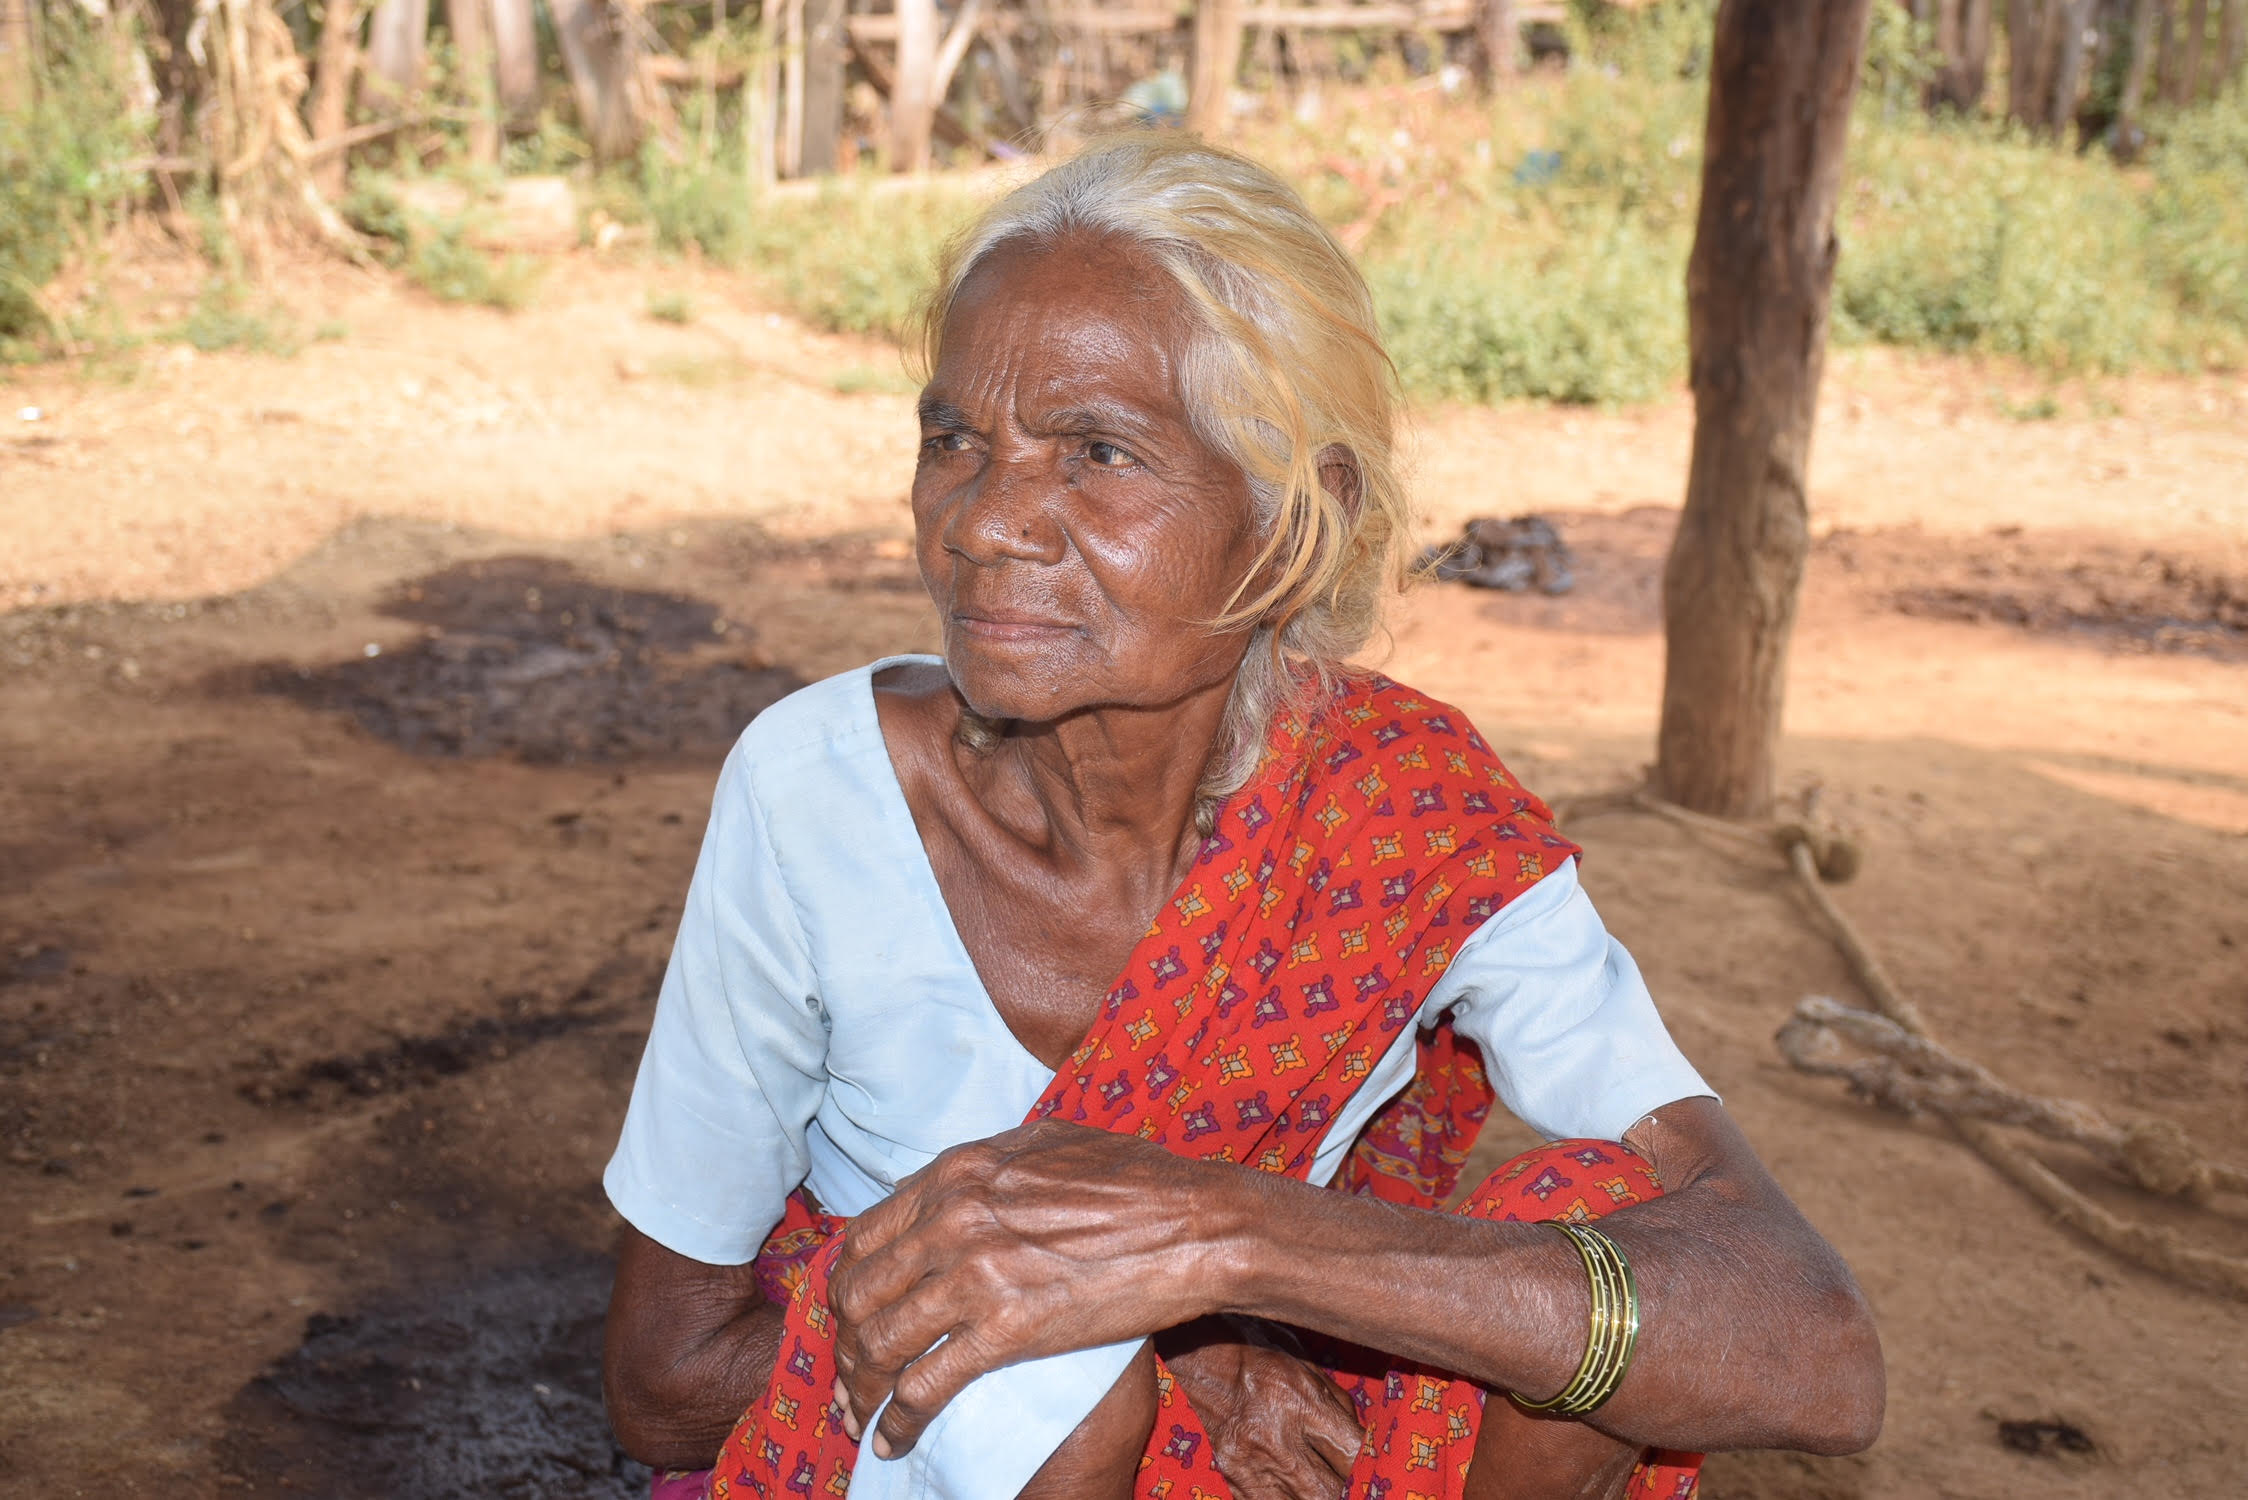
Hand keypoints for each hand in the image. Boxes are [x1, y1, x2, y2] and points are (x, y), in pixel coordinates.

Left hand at [827, 1119, 1229, 1458]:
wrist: (1197, 1222)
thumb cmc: (1137, 1178)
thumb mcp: (1046, 1143)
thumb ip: (984, 1164)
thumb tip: (939, 1184)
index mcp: (957, 1172)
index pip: (865, 1236)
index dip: (849, 1286)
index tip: (855, 1317)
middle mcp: (952, 1217)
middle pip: (858, 1293)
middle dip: (845, 1344)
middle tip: (852, 1378)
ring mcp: (976, 1273)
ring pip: (880, 1342)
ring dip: (862, 1388)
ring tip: (865, 1416)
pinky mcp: (1006, 1329)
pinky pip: (924, 1386)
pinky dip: (898, 1422)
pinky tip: (895, 1440)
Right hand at [1160, 1318, 1362, 1499]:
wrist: (1192, 1353)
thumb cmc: (1253, 1349)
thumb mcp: (1303, 1363)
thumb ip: (1336, 1404)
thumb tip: (1361, 1441)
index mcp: (1297, 1399)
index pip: (1352, 1452)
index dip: (1371, 1465)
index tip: (1378, 1468)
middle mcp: (1272, 1436)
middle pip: (1328, 1492)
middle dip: (1349, 1493)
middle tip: (1359, 1488)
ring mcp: (1246, 1463)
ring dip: (1319, 1497)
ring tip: (1329, 1487)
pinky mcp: (1230, 1477)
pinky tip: (1298, 1491)